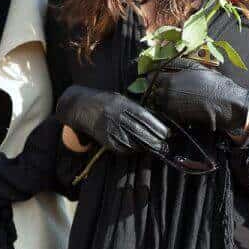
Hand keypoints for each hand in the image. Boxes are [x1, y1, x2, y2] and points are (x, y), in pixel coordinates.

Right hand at [56, 85, 170, 154]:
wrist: (81, 106)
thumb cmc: (106, 102)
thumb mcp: (122, 100)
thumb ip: (137, 109)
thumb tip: (156, 120)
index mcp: (123, 105)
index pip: (145, 119)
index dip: (158, 128)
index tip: (167, 133)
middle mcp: (118, 118)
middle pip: (141, 133)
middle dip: (155, 140)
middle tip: (165, 144)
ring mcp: (112, 130)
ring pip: (134, 143)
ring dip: (146, 146)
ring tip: (154, 146)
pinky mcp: (107, 141)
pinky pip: (124, 149)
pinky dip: (133, 149)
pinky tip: (139, 147)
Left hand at [150, 58, 248, 133]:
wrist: (227, 104)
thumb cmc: (215, 84)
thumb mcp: (197, 67)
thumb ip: (179, 64)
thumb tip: (164, 62)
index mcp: (171, 79)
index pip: (152, 77)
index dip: (153, 76)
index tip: (155, 76)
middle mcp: (168, 94)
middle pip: (154, 91)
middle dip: (158, 89)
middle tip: (168, 88)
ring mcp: (172, 108)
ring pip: (159, 102)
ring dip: (164, 100)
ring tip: (176, 98)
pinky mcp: (177, 119)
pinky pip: (167, 113)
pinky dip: (170, 110)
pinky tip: (181, 106)